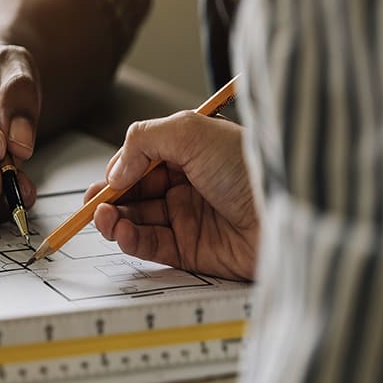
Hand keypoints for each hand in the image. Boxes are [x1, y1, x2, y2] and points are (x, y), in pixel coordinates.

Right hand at [86, 111, 257, 280]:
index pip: (140, 162)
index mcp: (189, 153)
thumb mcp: (190, 132)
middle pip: (134, 193)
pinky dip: (131, 239)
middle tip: (92, 205)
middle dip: (109, 199)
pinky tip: (121, 231)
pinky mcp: (194, 251)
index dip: (118, 172)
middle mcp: (188, 185)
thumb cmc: (252, 167)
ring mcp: (190, 218)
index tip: (105, 182)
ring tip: (103, 218)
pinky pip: (152, 246)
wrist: (289, 211)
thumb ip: (143, 139)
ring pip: (138, 220)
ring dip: (114, 219)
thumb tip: (115, 170)